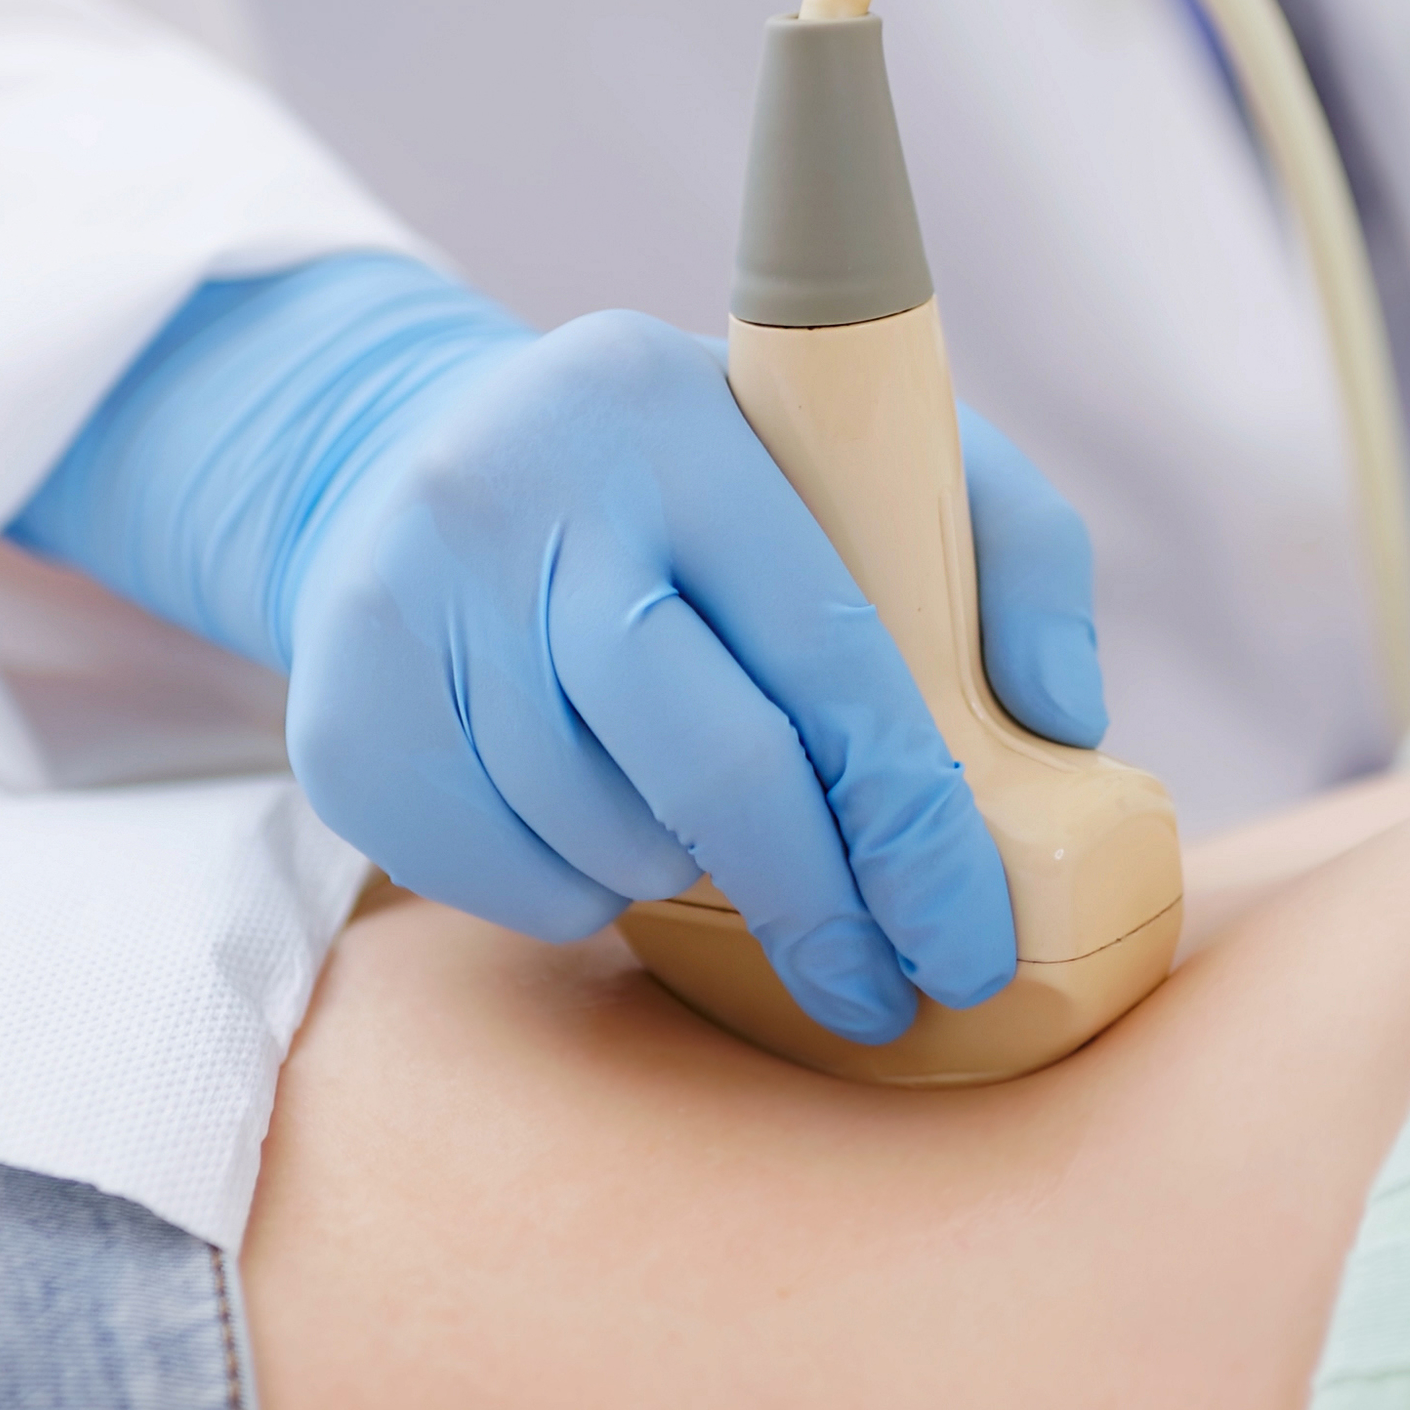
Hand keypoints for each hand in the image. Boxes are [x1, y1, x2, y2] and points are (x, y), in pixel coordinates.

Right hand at [10, 257, 1108, 1042]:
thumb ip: (1003, 547)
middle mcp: (525, 493)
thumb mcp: (849, 454)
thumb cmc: (685, 483)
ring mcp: (410, 601)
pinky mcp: (343, 711)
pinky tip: (595, 824)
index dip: (913, 823)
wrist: (403, 451)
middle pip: (709, 764)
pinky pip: (500, 879)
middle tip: (881, 991)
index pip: (828, 650)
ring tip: (706, 835)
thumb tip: (1066, 716)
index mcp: (674, 418)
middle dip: (818, 906)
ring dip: (685, 880)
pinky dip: (575, 890)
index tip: (969, 940)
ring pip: (604, 835)